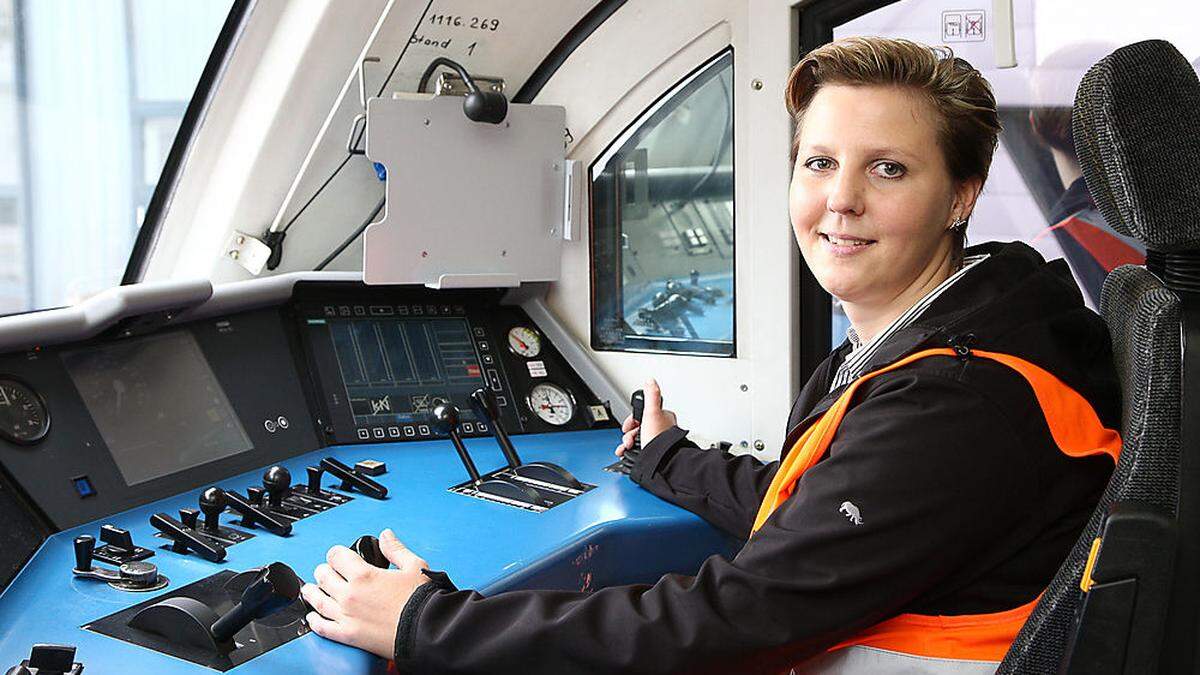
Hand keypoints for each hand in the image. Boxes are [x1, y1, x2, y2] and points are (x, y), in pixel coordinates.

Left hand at [302, 529, 431, 658]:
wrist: (427, 630)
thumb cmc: (423, 601)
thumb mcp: (414, 566)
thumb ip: (396, 549)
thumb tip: (386, 536)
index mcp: (364, 575)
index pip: (336, 556)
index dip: (336, 552)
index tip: (338, 555)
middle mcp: (350, 595)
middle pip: (323, 576)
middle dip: (324, 570)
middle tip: (326, 570)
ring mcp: (347, 616)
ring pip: (318, 600)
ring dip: (312, 592)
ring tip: (310, 589)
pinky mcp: (348, 635)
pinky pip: (323, 627)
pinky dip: (314, 621)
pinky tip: (312, 617)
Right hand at [614, 379, 676, 456]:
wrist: (662, 460)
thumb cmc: (660, 438)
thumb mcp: (653, 411)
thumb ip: (651, 395)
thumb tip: (651, 381)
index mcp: (664, 417)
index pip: (643, 414)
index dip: (632, 419)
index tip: (628, 426)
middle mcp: (662, 429)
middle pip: (638, 427)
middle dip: (629, 433)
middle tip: (629, 439)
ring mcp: (657, 441)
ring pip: (637, 438)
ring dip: (627, 442)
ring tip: (627, 447)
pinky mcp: (653, 452)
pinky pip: (638, 449)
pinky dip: (629, 451)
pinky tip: (626, 453)